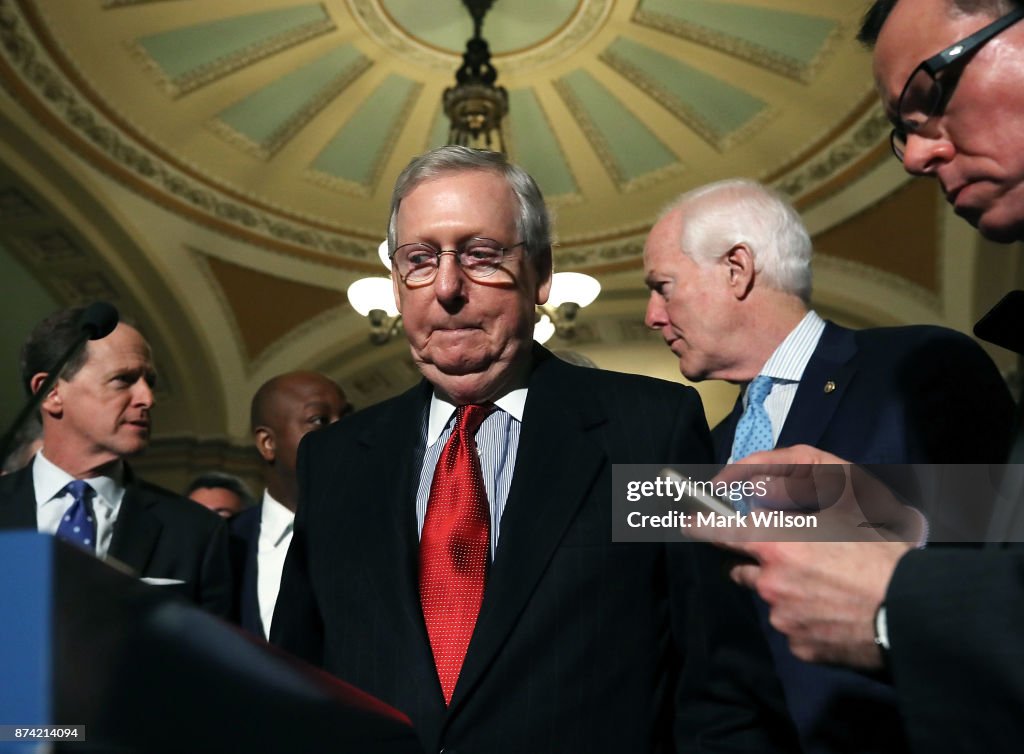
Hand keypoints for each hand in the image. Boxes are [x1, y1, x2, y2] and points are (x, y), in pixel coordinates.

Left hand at [687, 445, 914, 668]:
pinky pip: (794, 629)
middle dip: (757, 565)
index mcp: (777, 546)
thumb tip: (765, 503)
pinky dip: (807, 621)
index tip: (687, 523)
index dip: (701, 526)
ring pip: (771, 601)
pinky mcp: (800, 647)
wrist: (913, 611)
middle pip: (744, 572)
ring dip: (786, 594)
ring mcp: (783, 619)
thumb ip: (798, 502)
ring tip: (826, 590)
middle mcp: (770, 583)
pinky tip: (835, 614)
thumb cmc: (881, 553)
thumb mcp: (842, 509)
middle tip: (791, 561)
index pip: (720, 533)